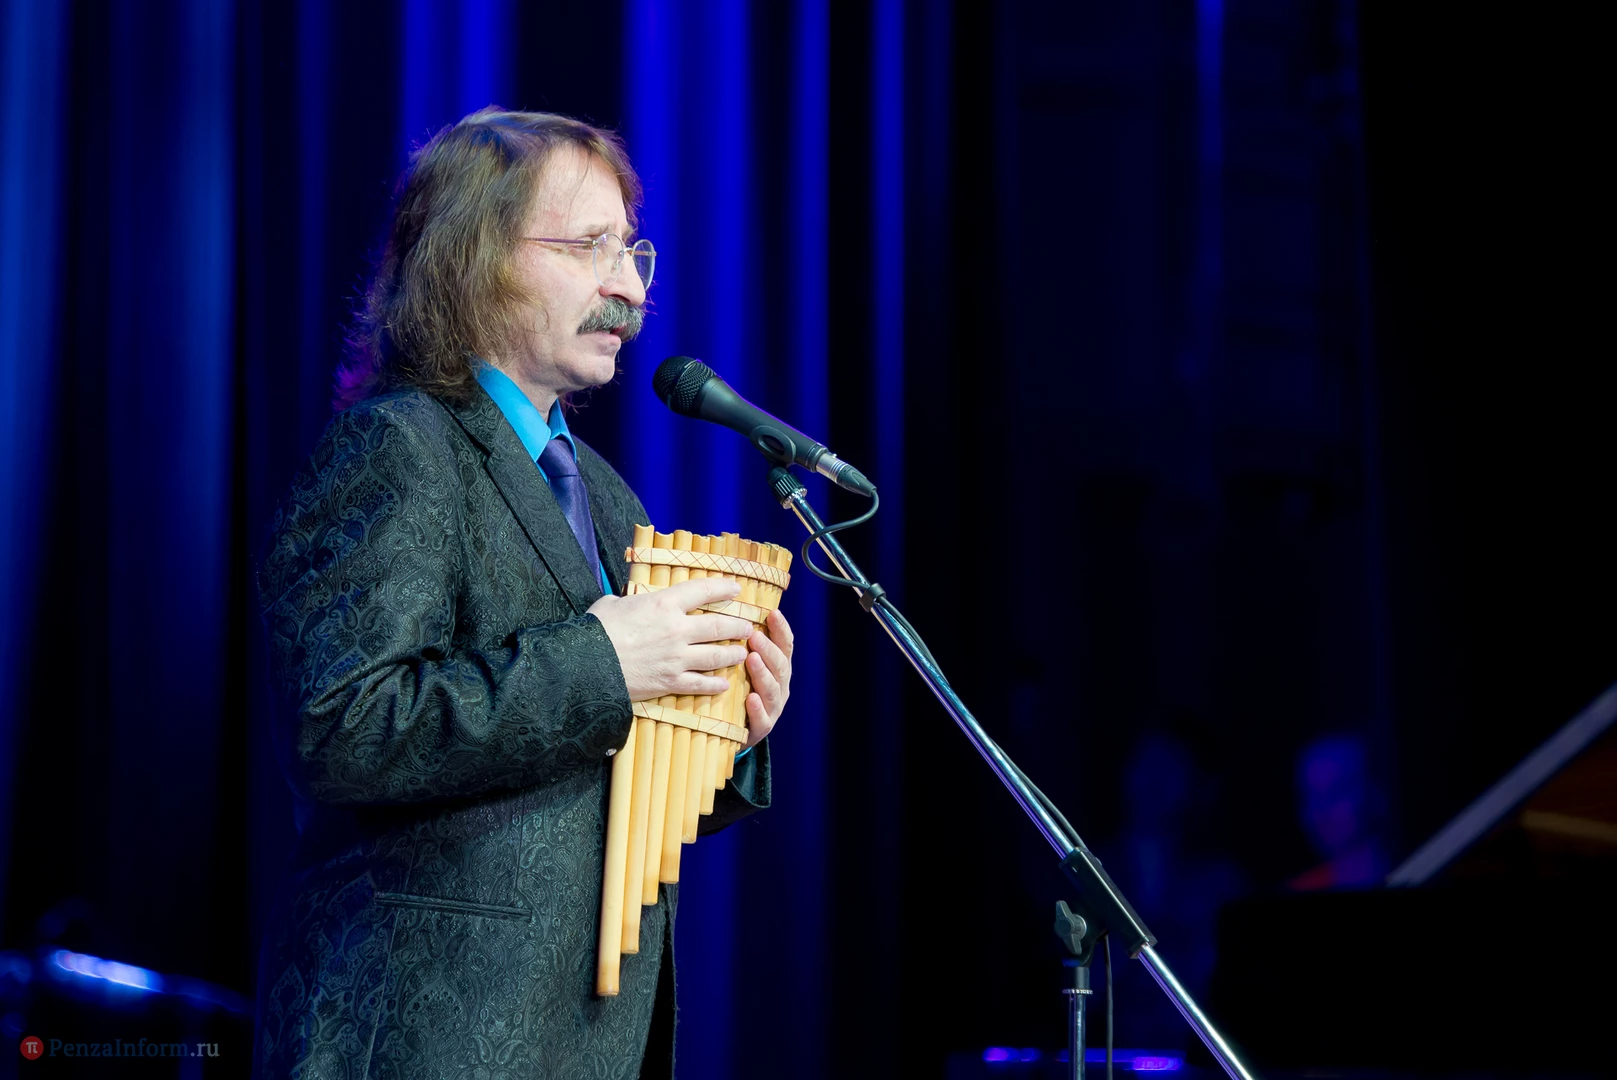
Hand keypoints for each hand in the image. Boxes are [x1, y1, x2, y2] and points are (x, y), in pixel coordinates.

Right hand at [588, 578, 753, 701]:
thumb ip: (630, 601)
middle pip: (719, 626)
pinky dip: (715, 684)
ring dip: (733, 654)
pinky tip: (724, 684)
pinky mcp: (670, 682)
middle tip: (747, 627)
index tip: (736, 588)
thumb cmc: (595, 631)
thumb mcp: (612, 604)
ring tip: (741, 653)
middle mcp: (676, 629)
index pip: (702, 590)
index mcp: (662, 603)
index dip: (723, 588)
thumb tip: (629, 601)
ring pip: (716, 655)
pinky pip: (701, 684)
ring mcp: (676, 658)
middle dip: (738, 626)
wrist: (585, 666)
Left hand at [742, 608, 793, 746]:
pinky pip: (762, 719)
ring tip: (752, 660)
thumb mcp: (744, 666)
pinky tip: (750, 698)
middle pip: (780, 666)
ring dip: (763, 674)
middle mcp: (780, 687)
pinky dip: (757, 709)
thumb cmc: (737, 689)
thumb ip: (745, 645)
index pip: (785, 646)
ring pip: (772, 690)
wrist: (734, 731)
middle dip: (769, 650)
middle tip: (754, 636)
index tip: (773, 613)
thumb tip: (732, 611)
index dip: (781, 630)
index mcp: (778, 669)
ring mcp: (772, 708)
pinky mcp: (761, 729)